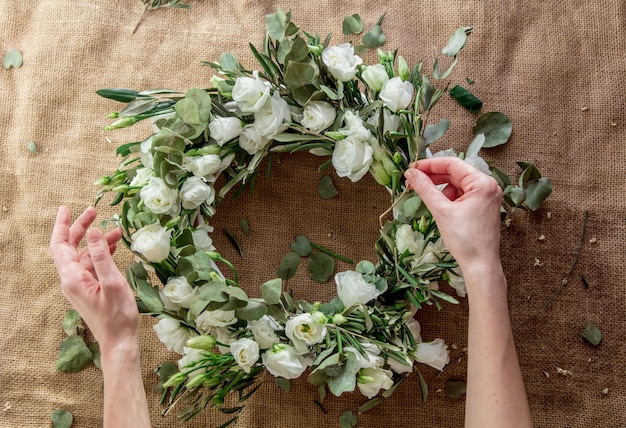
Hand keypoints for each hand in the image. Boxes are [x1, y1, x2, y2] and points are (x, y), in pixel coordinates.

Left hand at [50, 206, 138, 350]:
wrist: (119, 342)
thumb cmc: (117, 316)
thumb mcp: (112, 282)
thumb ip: (101, 256)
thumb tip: (93, 232)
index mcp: (72, 278)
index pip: (60, 245)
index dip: (62, 225)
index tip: (67, 208)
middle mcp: (72, 281)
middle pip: (70, 248)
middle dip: (81, 229)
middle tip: (94, 211)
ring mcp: (80, 286)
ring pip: (83, 256)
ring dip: (96, 242)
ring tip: (116, 231)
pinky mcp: (89, 290)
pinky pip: (91, 266)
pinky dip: (100, 254)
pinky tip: (113, 248)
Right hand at [404, 157, 502, 269]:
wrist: (480, 265)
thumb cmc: (464, 239)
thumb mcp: (441, 210)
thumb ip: (425, 188)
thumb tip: (411, 173)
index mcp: (482, 183)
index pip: (453, 163)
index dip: (430, 165)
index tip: (412, 168)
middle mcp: (489, 186)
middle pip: (456, 173)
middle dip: (434, 178)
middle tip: (413, 183)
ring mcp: (488, 197)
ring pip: (458, 185)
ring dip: (442, 191)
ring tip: (433, 204)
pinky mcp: (484, 207)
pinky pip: (464, 195)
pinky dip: (450, 199)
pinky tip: (443, 211)